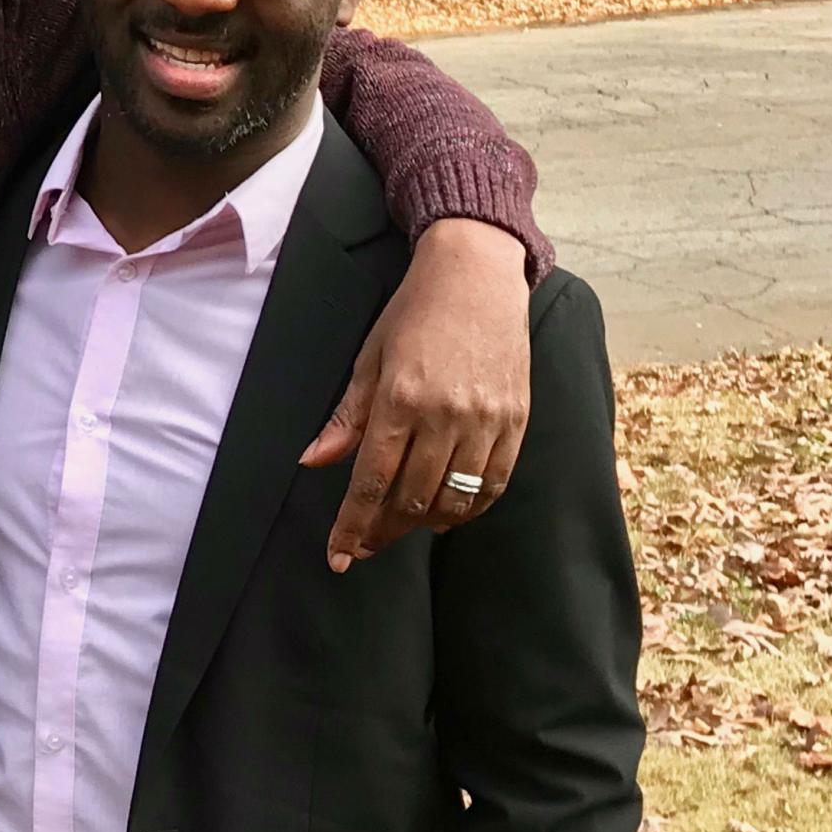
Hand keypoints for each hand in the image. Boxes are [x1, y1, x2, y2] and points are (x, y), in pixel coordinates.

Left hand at [301, 218, 530, 571]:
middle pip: (411, 499)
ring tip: (400, 527)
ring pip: (455, 500)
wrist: (477, 276)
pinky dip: (468, 509)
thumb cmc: (414, 313)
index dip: (353, 525)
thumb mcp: (369, 358)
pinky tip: (447, 514)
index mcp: (401, 399)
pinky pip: (494, 484)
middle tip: (364, 546)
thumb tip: (314, 461)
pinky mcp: (517, 420)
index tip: (339, 555)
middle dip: (382, 532)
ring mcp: (487, 420)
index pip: (371, 481)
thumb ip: (347, 416)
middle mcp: (446, 415)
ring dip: (423, 524)